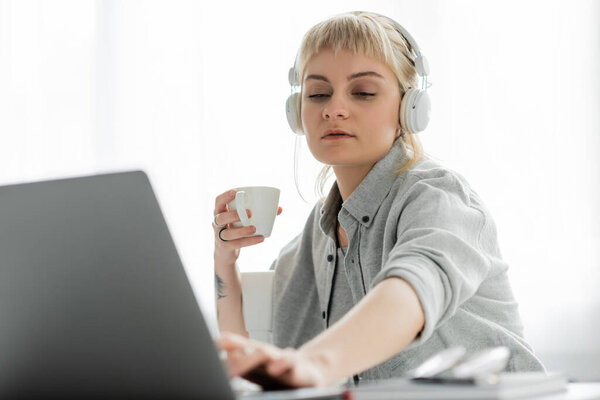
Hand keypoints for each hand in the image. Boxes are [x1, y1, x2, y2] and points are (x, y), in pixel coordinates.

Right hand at [213, 189, 282, 262]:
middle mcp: (216, 223)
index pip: (218, 201)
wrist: (226, 251)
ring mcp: (219, 236)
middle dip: (233, 214)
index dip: (225, 196)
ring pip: (227, 233)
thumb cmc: (236, 228)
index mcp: (220, 212)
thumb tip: (279, 208)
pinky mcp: (225, 247)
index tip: (236, 192)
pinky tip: (260, 238)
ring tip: (254, 228)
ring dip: (241, 231)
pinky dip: (249, 241)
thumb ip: (259, 212)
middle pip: (220, 217)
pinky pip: (236, 244)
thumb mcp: (243, 219)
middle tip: (250, 212)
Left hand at [216, 332, 330, 388]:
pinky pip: (289, 362)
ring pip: (263, 353)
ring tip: (232, 373)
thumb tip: (218, 367)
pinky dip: (282, 364)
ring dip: (247, 361)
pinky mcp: (296, 366)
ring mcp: (279, 357)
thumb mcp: (257, 372)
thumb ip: (240, 368)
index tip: (201, 347)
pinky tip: (274, 370)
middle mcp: (264, 353)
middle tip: (211, 366)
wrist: (312, 371)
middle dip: (226, 355)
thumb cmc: (281, 374)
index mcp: (252, 355)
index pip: (232, 345)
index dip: (217, 345)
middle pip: (243, 347)